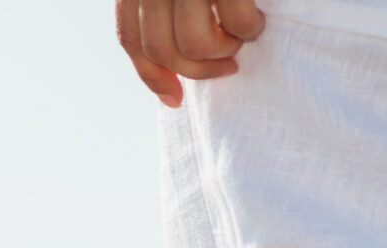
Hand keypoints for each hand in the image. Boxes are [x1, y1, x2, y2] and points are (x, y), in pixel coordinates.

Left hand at [115, 0, 265, 107]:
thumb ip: (163, 10)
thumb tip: (170, 74)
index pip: (130, 38)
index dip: (151, 74)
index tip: (175, 98)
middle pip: (161, 50)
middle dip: (198, 69)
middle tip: (229, 65)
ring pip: (194, 44)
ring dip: (224, 49)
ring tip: (241, 35)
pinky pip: (236, 22)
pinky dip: (250, 27)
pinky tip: (256, 19)